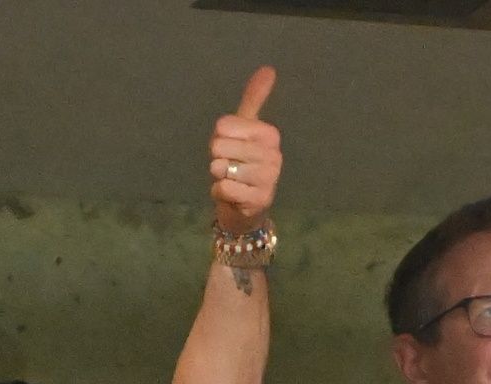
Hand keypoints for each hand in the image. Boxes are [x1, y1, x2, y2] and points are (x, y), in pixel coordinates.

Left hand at [209, 66, 280, 234]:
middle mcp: (273, 154)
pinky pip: (223, 188)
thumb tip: (268, 68)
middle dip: (217, 159)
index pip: (223, 126)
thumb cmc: (242, 163)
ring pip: (220, 168)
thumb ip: (253, 100)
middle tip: (230, 166)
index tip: (230, 147)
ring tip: (232, 180)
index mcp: (269, 134)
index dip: (218, 138)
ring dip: (218, 177)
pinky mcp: (259, 199)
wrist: (245, 207)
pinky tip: (232, 194)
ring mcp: (269, 178)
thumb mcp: (245, 129)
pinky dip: (220, 192)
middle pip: (218, 146)